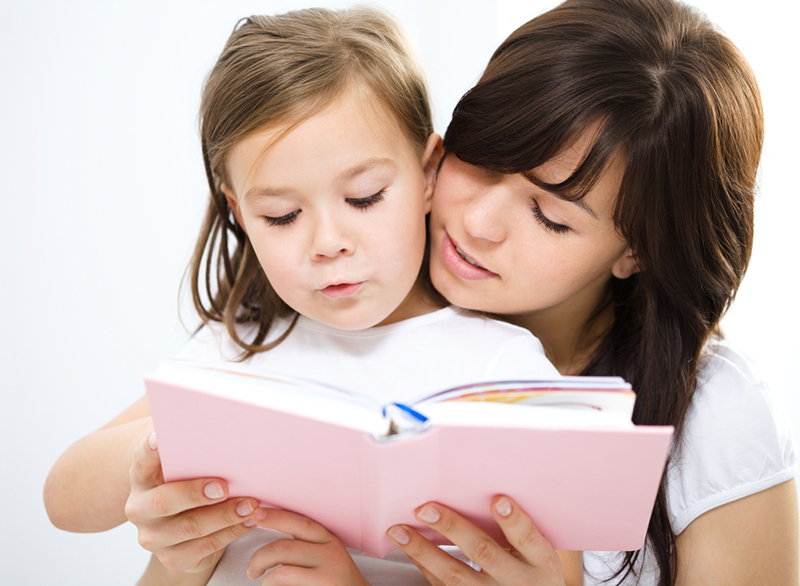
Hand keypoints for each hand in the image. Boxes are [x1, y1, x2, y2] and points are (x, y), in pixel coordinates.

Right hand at [124, 430, 257, 573]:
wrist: (184, 529)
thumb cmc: (190, 482)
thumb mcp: (186, 464)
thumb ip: (192, 444)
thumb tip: (213, 415)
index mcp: (141, 478)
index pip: (141, 461)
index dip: (148, 451)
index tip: (158, 437)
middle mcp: (140, 509)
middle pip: (165, 502)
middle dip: (195, 493)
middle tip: (223, 486)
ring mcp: (154, 537)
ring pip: (190, 527)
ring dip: (224, 515)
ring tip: (250, 503)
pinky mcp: (173, 558)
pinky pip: (205, 547)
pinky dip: (231, 532)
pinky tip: (249, 520)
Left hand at [247, 507, 370, 584]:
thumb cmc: (335, 579)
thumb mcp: (326, 555)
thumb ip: (304, 545)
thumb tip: (270, 545)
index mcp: (327, 539)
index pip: (299, 522)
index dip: (276, 516)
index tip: (256, 513)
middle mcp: (329, 554)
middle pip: (284, 548)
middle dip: (260, 557)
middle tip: (252, 569)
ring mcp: (326, 574)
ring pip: (282, 572)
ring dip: (266, 579)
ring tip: (263, 583)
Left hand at [386, 496, 571, 585]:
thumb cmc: (534, 571)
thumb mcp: (540, 553)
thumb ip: (519, 528)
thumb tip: (483, 490)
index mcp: (540, 561)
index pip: (528, 538)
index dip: (513, 520)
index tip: (498, 500)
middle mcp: (517, 581)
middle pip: (485, 553)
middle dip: (453, 528)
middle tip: (426, 508)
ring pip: (455, 576)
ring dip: (423, 551)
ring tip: (400, 530)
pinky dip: (422, 565)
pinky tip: (408, 548)